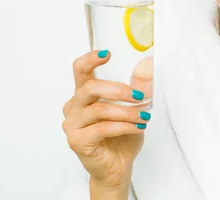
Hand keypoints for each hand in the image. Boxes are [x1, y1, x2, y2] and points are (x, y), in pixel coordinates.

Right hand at [62, 51, 152, 190]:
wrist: (118, 167)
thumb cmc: (122, 136)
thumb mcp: (136, 107)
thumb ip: (140, 86)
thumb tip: (147, 63)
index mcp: (84, 93)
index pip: (80, 69)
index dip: (91, 59)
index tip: (108, 53)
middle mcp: (74, 107)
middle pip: (91, 87)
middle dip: (119, 90)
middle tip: (141, 95)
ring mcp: (72, 125)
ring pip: (99, 110)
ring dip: (126, 111)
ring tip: (144, 116)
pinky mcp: (77, 141)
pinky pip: (102, 128)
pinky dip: (124, 126)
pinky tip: (137, 127)